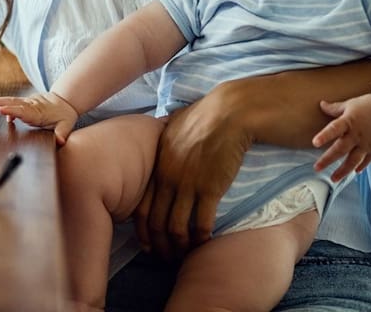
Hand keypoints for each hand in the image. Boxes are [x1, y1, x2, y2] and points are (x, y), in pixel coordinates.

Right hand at [0, 92, 78, 144]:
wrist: (66, 100)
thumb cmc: (65, 115)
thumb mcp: (67, 125)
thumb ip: (62, 133)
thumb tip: (60, 141)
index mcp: (38, 112)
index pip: (23, 112)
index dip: (12, 111)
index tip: (1, 109)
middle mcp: (30, 106)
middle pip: (11, 103)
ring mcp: (26, 103)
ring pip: (10, 101)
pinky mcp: (24, 103)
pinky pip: (12, 103)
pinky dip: (3, 105)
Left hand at [133, 88, 250, 260]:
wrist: (228, 113)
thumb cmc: (204, 116)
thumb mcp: (173, 129)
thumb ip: (165, 145)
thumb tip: (161, 149)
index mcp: (157, 165)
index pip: (142, 207)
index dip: (143, 230)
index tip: (147, 243)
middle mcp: (168, 178)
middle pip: (156, 222)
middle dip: (159, 245)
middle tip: (165, 257)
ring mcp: (187, 184)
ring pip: (176, 227)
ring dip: (179, 246)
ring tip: (183, 255)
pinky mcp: (210, 189)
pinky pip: (201, 222)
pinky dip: (200, 238)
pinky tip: (204, 243)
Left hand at [312, 94, 370, 180]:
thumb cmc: (368, 105)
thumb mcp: (350, 104)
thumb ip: (334, 108)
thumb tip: (321, 104)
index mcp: (348, 121)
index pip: (334, 129)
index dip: (324, 136)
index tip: (314, 143)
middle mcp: (357, 134)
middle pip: (341, 149)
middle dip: (328, 159)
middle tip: (316, 168)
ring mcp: (367, 143)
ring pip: (353, 160)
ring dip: (343, 170)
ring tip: (333, 178)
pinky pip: (367, 160)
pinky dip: (360, 166)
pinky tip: (354, 172)